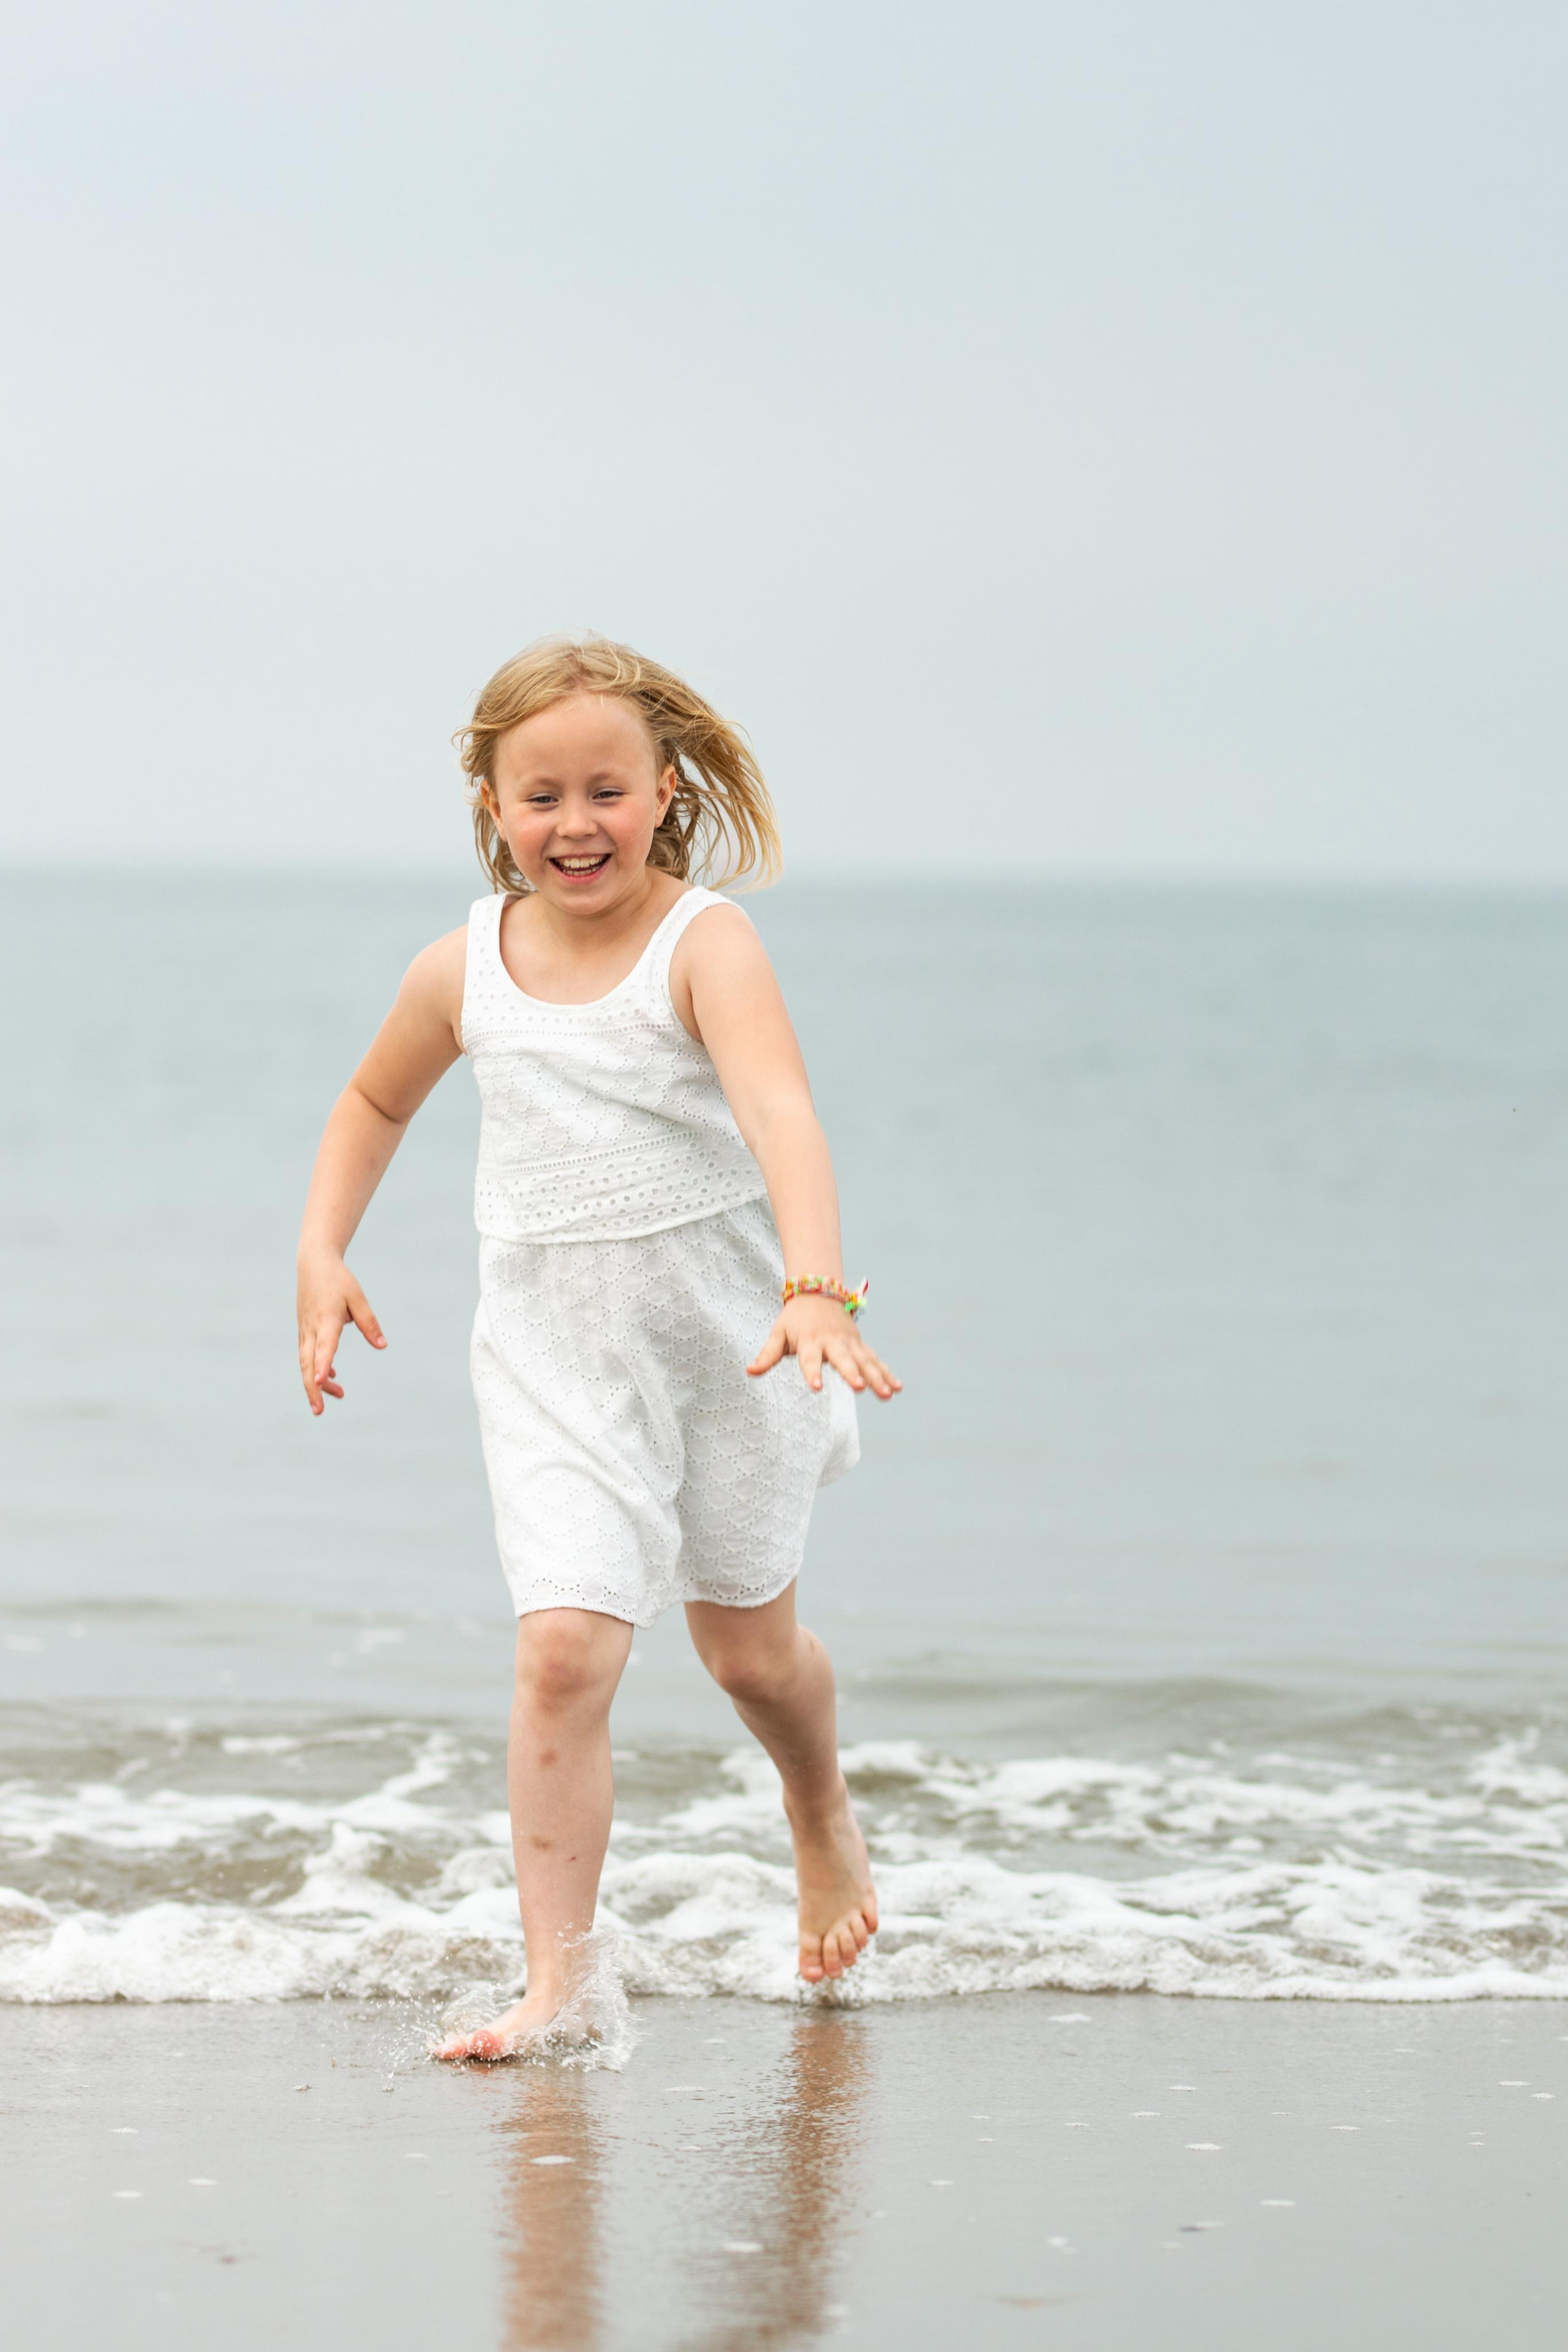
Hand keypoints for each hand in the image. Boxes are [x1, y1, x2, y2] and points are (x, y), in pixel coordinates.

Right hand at [297, 1253, 385, 1413]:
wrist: (313, 1264)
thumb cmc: (339, 1280)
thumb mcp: (358, 1298)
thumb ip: (369, 1323)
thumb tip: (382, 1346)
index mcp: (327, 1320)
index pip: (325, 1346)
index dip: (324, 1365)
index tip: (322, 1381)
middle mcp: (312, 1328)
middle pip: (308, 1363)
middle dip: (313, 1388)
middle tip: (319, 1411)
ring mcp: (305, 1331)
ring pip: (306, 1362)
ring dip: (317, 1382)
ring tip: (339, 1395)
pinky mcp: (304, 1331)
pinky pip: (308, 1355)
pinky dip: (318, 1368)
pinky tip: (332, 1378)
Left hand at [747, 1296, 901, 1398]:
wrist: (818, 1291)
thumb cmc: (795, 1318)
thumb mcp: (778, 1333)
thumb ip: (768, 1355)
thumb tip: (750, 1371)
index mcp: (810, 1341)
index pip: (809, 1359)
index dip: (812, 1372)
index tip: (816, 1387)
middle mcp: (832, 1342)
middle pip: (843, 1360)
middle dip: (852, 1373)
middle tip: (860, 1388)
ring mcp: (849, 1343)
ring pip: (865, 1361)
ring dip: (877, 1377)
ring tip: (887, 1394)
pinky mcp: (860, 1345)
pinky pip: (875, 1360)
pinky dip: (887, 1372)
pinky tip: (897, 1387)